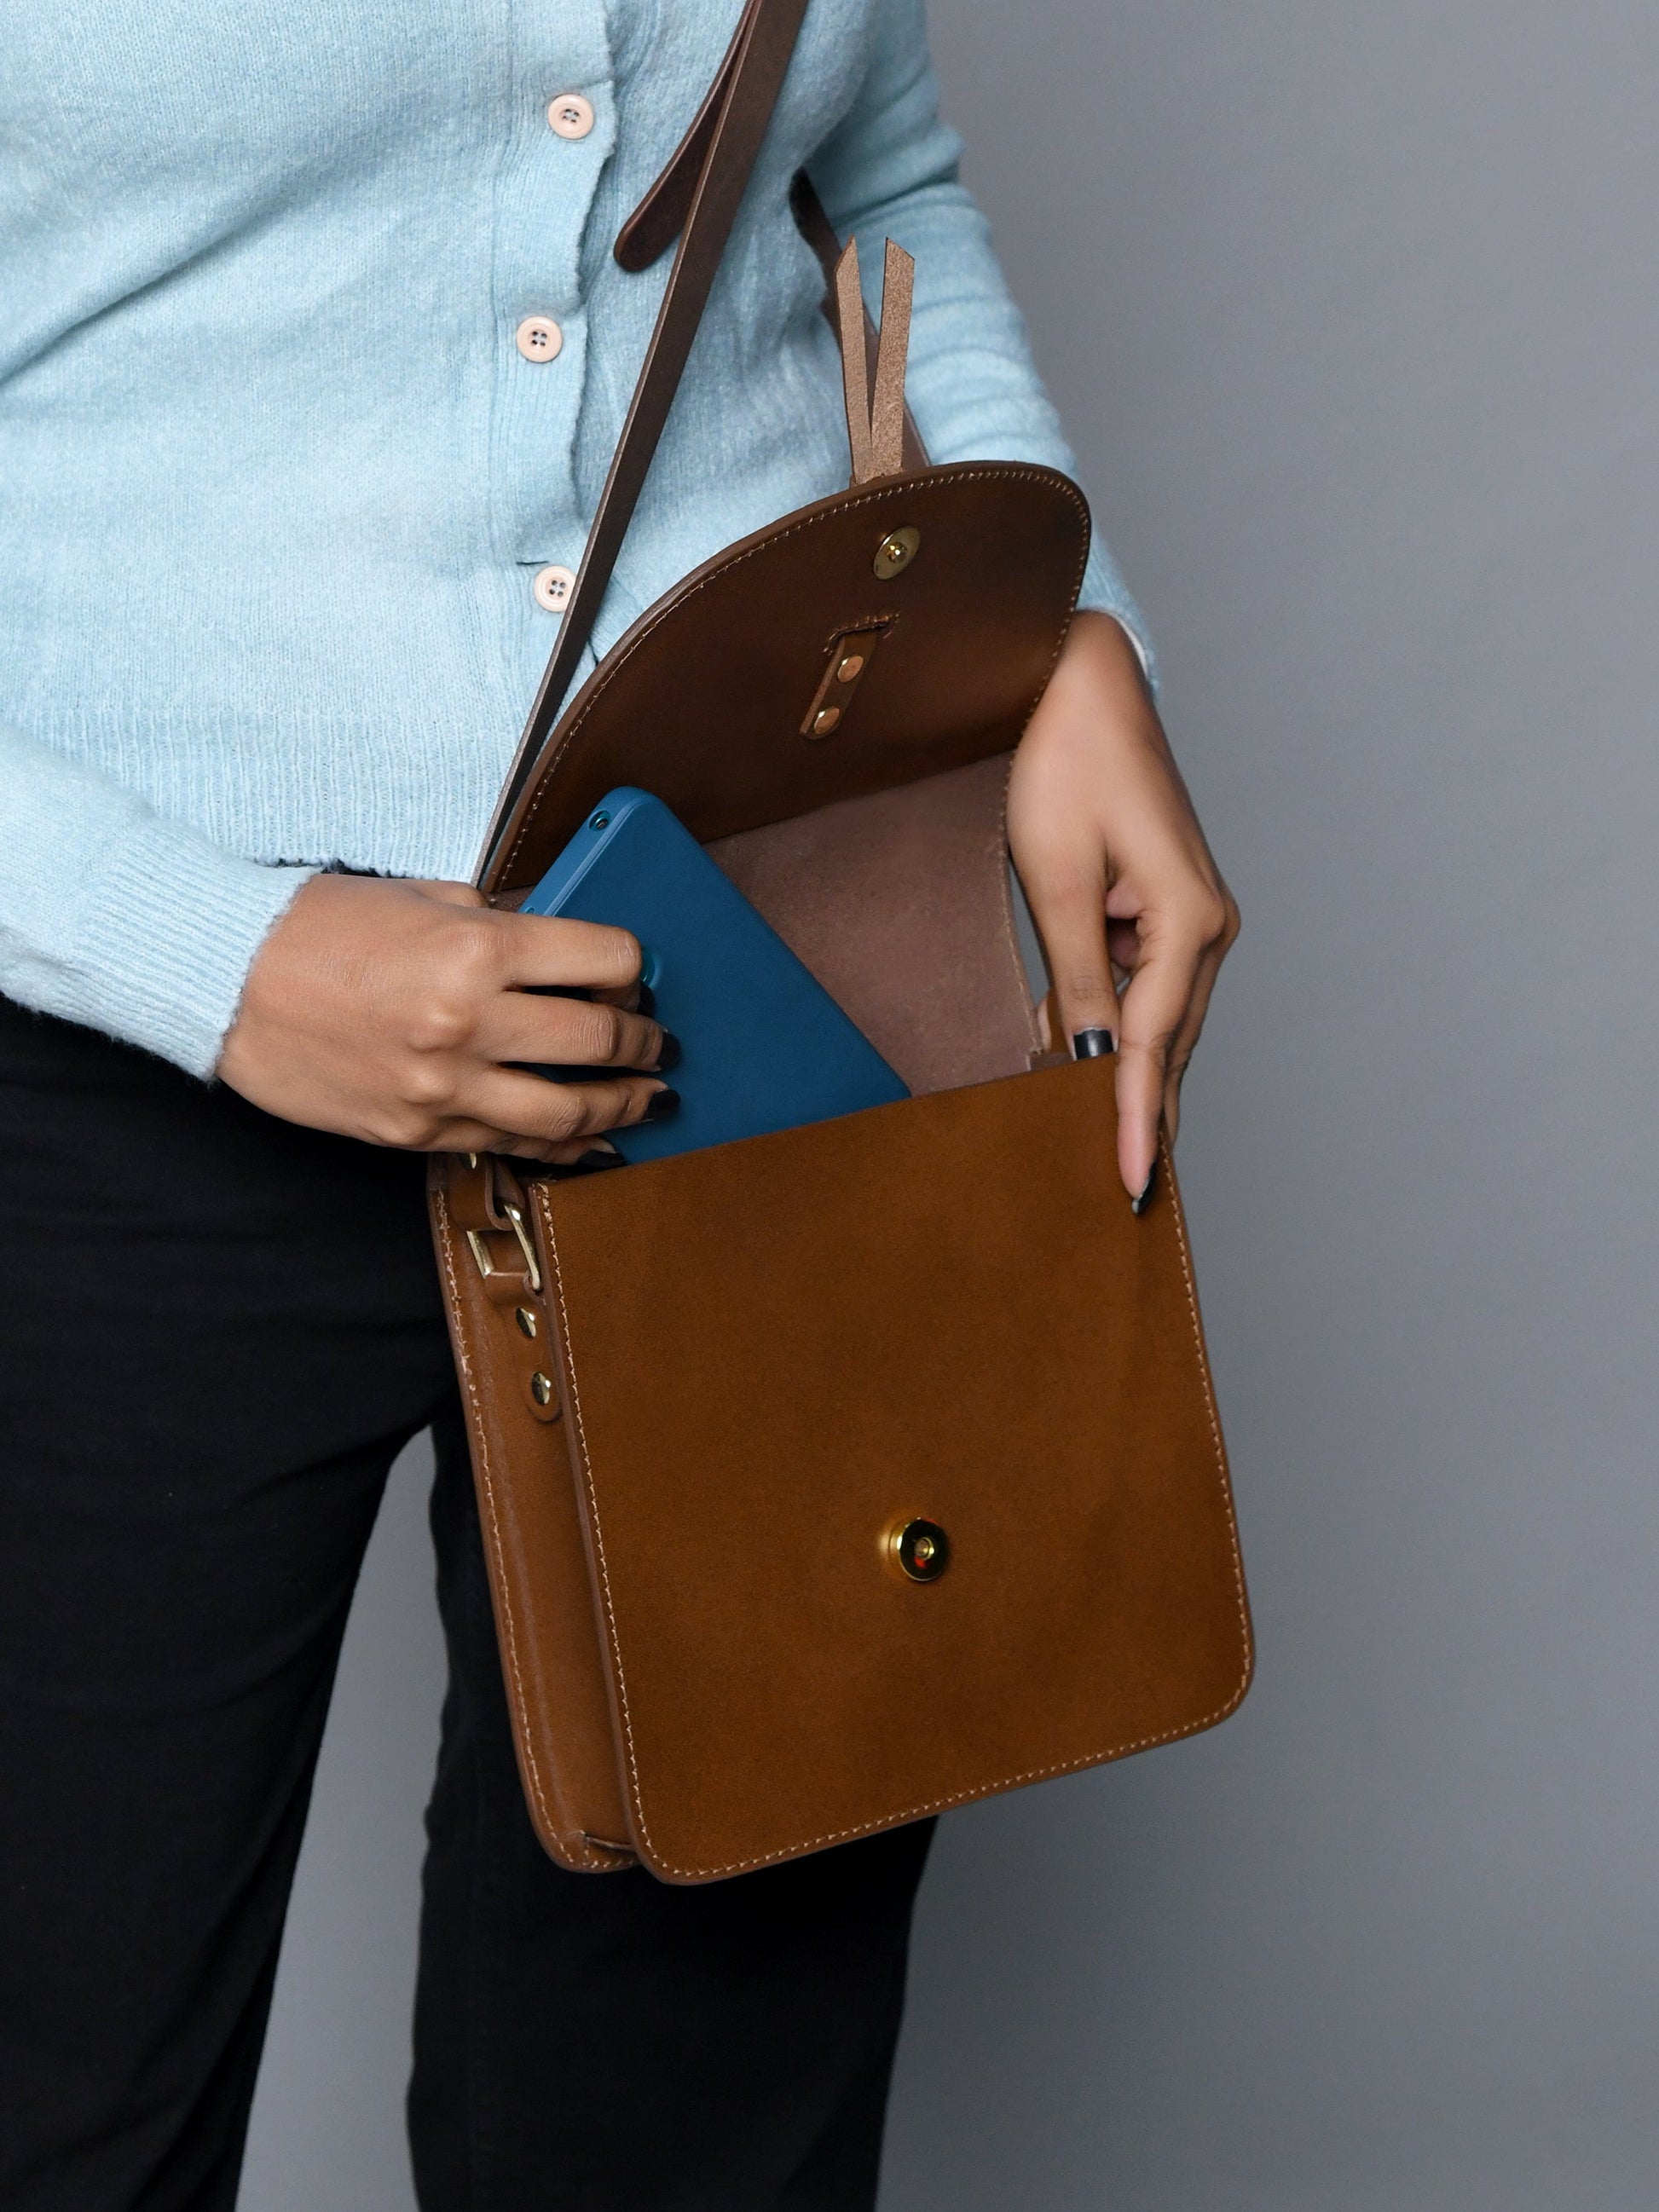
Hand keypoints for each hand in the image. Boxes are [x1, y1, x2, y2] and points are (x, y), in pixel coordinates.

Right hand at [217, 873, 673, 1162]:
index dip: (635, 968)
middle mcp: (469, 1022)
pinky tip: (594, 1141)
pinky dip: (565, 1145)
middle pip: (597, 1039)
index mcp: (476, 948)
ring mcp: (444, 1086)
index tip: (640, 977)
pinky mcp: (419, 1131)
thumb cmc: (318, 929)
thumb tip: (564, 948)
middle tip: (661, 1043)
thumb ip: (499, 922)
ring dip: (623, 1106)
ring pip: (569, 1110)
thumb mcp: (423, 896)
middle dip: (644, 1042)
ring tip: (649, 1099)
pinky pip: (512, 1145)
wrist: (227, 983)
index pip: (603, 961)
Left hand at [1007, 611, 1238, 1203]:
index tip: (1135, 1188)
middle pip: (1169, 1044)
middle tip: (1123, 1194)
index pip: (1155, 1047)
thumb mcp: (1056, 880)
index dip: (1139, 1123)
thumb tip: (1091, 1061)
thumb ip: (1079, 979)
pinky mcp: (1167, 905)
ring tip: (1098, 1139)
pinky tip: (1076, 1049)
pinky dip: (1113, 1021)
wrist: (1078, 679)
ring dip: (1123, 1070)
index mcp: (1191, 921)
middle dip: (1139, 1113)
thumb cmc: (1064, 764)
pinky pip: (1143, 984)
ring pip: (1157, 1019)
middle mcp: (1209, 924)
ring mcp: (1194, 915)